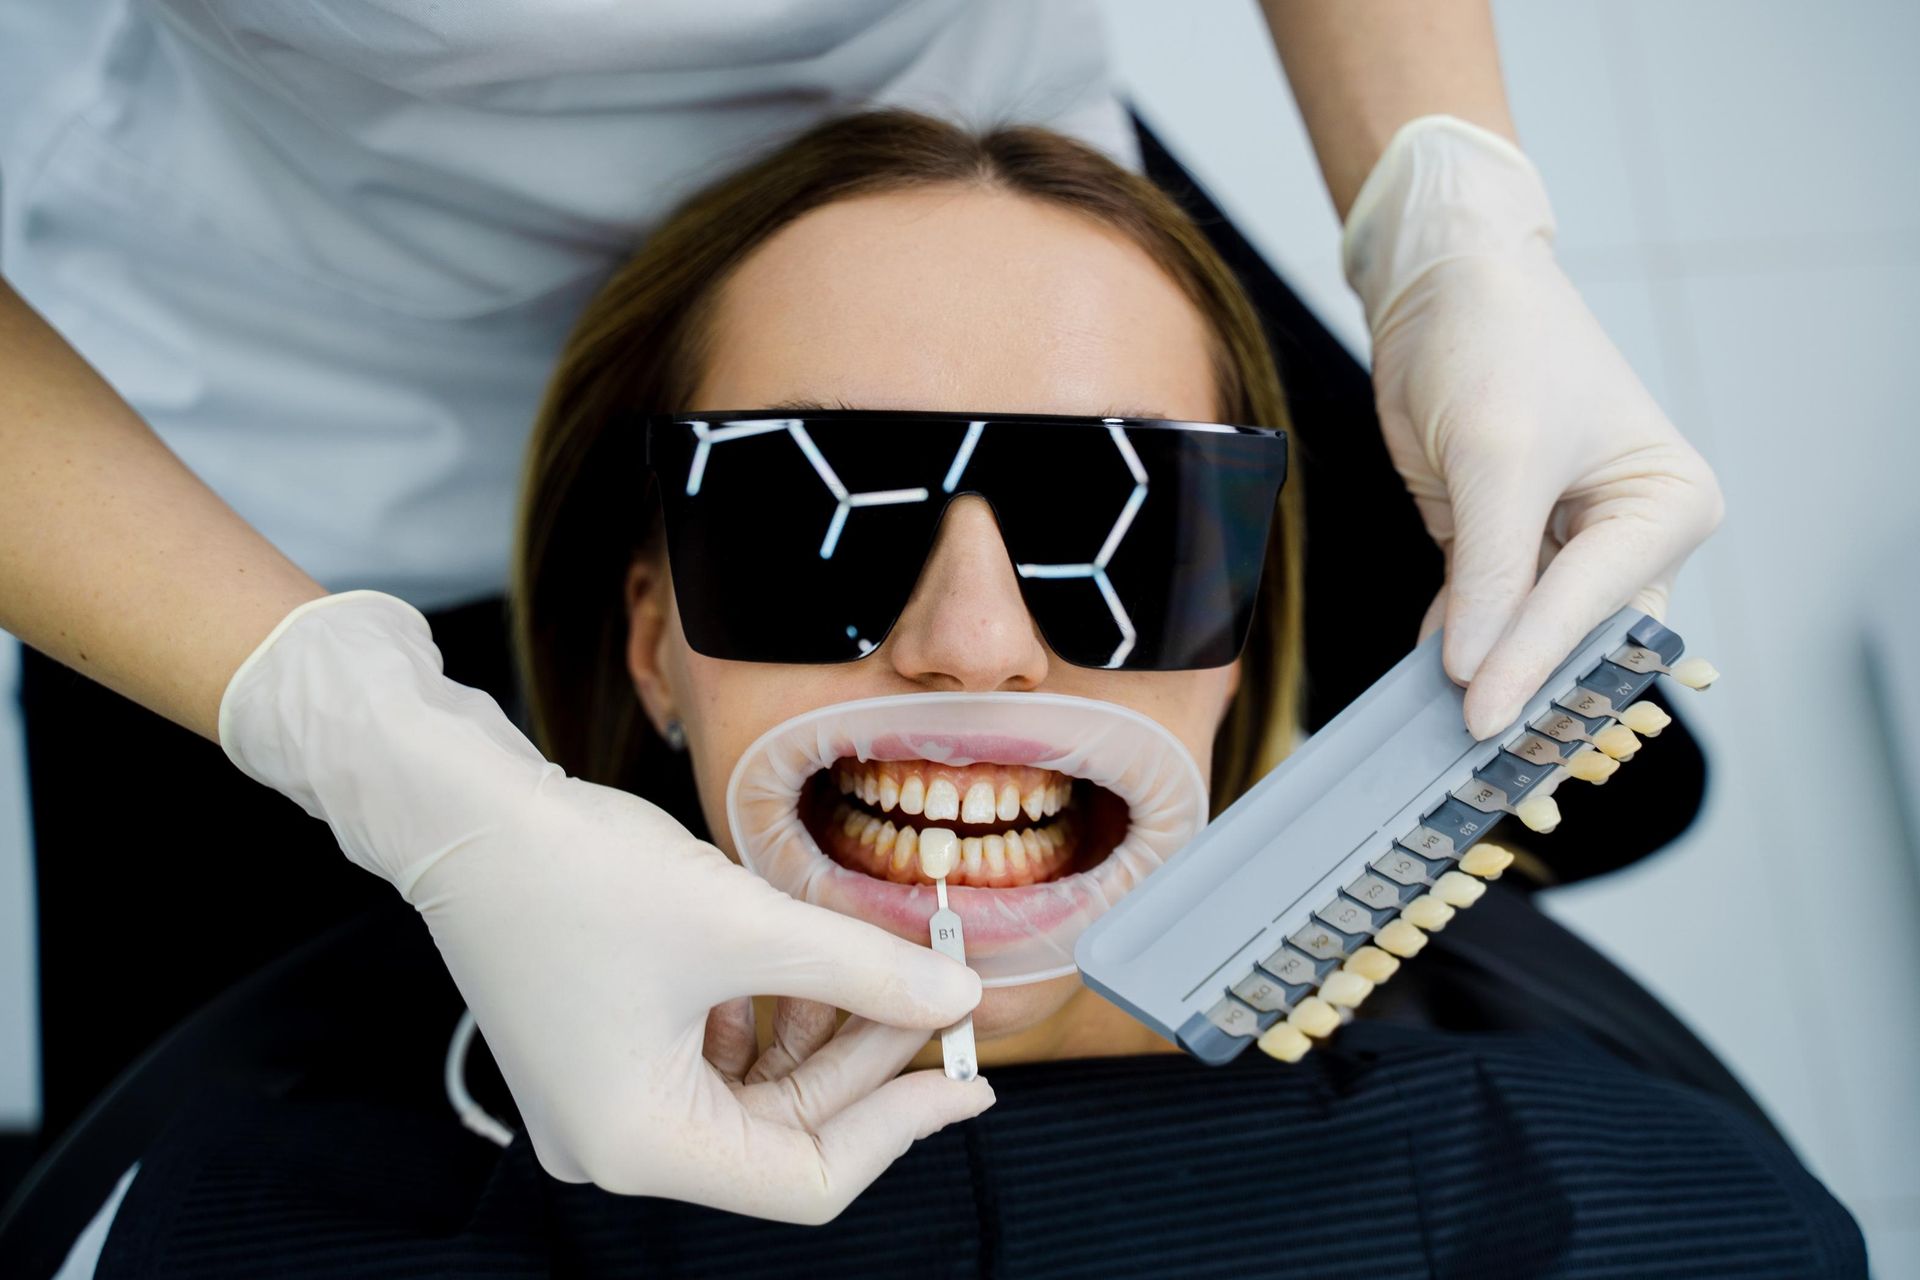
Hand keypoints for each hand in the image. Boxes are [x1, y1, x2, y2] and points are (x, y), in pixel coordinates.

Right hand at [219, 591, 991, 1223]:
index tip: (971, 1076)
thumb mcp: (742, 924)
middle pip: (786, 1129)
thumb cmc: (573, 872)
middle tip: (937, 989)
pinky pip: (718, 1049)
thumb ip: (862, 969)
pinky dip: (773, 1005)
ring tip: (879, 955)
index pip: (807, 1178)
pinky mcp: (608, 1041)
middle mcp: (618, 1137)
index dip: (900, 1125)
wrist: (458, 808)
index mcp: (639, 1142)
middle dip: (868, 1056)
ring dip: (825, 1023)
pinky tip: (810, 952)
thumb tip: (958, 997)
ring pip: (758, 1084)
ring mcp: (608, 1092)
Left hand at [1346, 117, 1723, 738]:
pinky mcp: (1505, 550)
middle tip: (1479, 759)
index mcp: (1665, 506)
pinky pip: (1485, 617)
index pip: (1594, 604)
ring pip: (1530, 639)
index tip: (1482, 717)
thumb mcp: (1497, 457)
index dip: (1534, 661)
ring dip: (1488, 682)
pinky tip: (1424, 689)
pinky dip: (1457, 650)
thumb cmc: (1496, 346)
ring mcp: (1564, 549)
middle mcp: (1629, 535)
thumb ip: (1490, 569)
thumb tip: (1473, 669)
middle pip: (1578, 639)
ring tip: (1443, 741)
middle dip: (1528, 692)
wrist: (1448, 291)